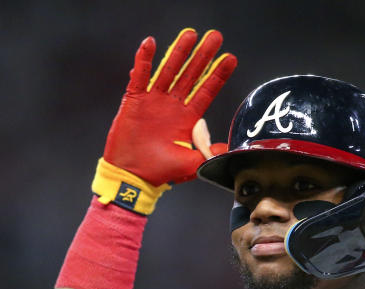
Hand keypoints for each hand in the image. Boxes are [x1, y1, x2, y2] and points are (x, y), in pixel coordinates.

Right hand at [103, 28, 236, 185]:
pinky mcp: (135, 100)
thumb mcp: (191, 164)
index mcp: (188, 118)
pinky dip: (143, 60)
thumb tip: (228, 149)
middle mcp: (173, 105)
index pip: (206, 91)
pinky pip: (140, 76)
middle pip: (191, 75)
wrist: (133, 177)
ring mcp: (154, 100)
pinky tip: (149, 43)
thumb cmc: (161, 172)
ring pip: (168, 70)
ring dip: (179, 52)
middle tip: (215, 37)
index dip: (218, 75)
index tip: (231, 59)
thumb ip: (208, 153)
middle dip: (203, 56)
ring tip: (190, 35)